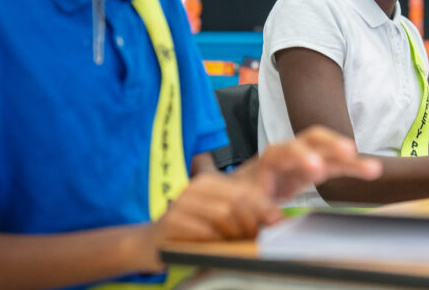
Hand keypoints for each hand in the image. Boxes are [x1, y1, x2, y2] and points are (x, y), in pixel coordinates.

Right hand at [141, 173, 278, 271]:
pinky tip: (217, 246)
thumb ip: (245, 213)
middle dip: (251, 222)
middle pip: (236, 201)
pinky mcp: (171, 222)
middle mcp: (193, 188)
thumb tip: (276, 218)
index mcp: (208, 181)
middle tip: (254, 238)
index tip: (275, 222)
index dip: (264, 207)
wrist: (151, 243)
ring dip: (236, 233)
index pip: (245, 190)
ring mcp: (181, 204)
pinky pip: (205, 231)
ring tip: (237, 243)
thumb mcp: (219, 218)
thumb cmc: (190, 232)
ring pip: (223, 214)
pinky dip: (217, 241)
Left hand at [236, 126, 381, 200]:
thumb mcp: (246, 202)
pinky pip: (335, 163)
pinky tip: (370, 171)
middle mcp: (291, 151)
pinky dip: (351, 166)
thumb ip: (260, 208)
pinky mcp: (315, 167)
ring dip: (350, 158)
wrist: (244, 189)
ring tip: (373, 168)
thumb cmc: (245, 193)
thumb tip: (275, 219)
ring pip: (329, 150)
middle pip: (313, 139)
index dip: (303, 157)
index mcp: (272, 157)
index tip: (317, 168)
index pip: (289, 151)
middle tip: (349, 151)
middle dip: (332, 144)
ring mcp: (305, 157)